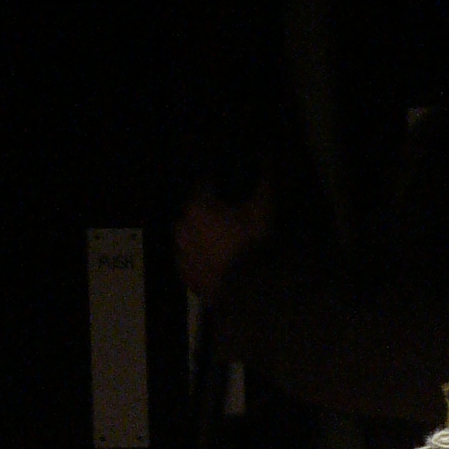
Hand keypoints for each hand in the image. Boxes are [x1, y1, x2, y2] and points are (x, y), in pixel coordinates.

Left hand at [175, 180, 273, 298]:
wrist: (248, 291)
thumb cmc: (253, 244)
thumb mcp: (264, 209)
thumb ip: (263, 181)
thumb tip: (266, 156)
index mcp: (197, 206)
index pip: (202, 184)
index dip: (216, 184)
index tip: (227, 190)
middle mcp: (181, 227)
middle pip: (192, 212)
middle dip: (206, 213)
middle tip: (227, 220)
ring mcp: (181, 255)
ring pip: (189, 238)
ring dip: (201, 238)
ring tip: (220, 245)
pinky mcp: (186, 278)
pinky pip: (190, 263)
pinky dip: (199, 261)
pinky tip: (214, 264)